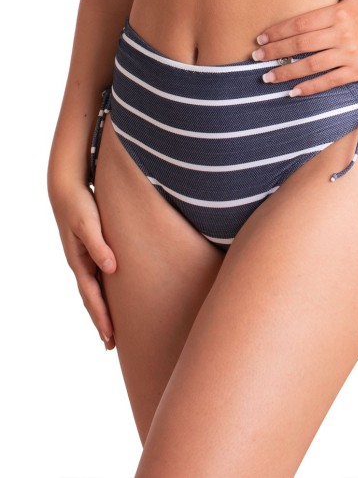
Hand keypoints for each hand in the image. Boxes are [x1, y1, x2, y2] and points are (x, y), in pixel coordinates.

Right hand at [50, 182, 116, 349]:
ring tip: (112, 328)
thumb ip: (99, 246)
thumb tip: (111, 269)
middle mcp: (81, 264)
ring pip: (94, 291)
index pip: (92, 297)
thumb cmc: (79, 204)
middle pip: (91, 299)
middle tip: (110, 344)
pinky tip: (112, 296)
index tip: (110, 336)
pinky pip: (98, 278)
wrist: (68, 188)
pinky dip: (104, 292)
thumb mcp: (89, 224)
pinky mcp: (92, 250)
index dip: (101, 317)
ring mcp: (85, 259)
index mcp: (79, 262)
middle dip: (101, 321)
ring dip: (102, 310)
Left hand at [252, 0, 357, 95]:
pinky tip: (292, 91)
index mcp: (338, 13)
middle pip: (302, 44)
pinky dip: (310, 87)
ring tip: (267, 77)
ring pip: (312, 65)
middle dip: (276, 52)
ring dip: (287, 72)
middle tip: (256, 58)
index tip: (260, 39)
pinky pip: (328, 81)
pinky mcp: (355, 72)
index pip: (301, 23)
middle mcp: (343, 34)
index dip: (278, 32)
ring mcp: (349, 54)